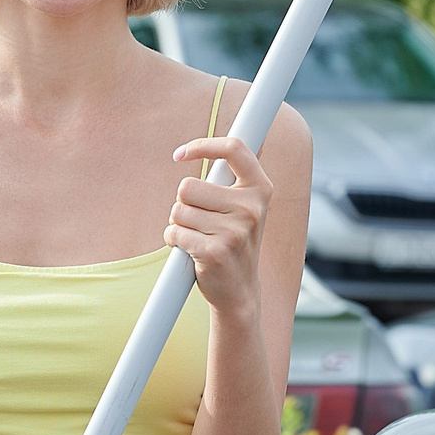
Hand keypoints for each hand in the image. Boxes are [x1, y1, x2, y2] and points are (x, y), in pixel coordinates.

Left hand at [168, 135, 271, 318]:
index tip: (180, 154)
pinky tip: (191, 251)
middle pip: (188, 186)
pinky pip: (174, 233)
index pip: (234, 148)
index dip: (203, 144)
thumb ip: (230, 178)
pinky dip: (174, 241)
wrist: (240, 290)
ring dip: (178, 224)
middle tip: (200, 221)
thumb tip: (204, 145)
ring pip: (178, 210)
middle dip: (184, 203)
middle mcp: (251, 208)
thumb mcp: (243, 206)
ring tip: (198, 237)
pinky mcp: (214, 251)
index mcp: (260, 189)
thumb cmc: (234, 241)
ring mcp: (234, 230)